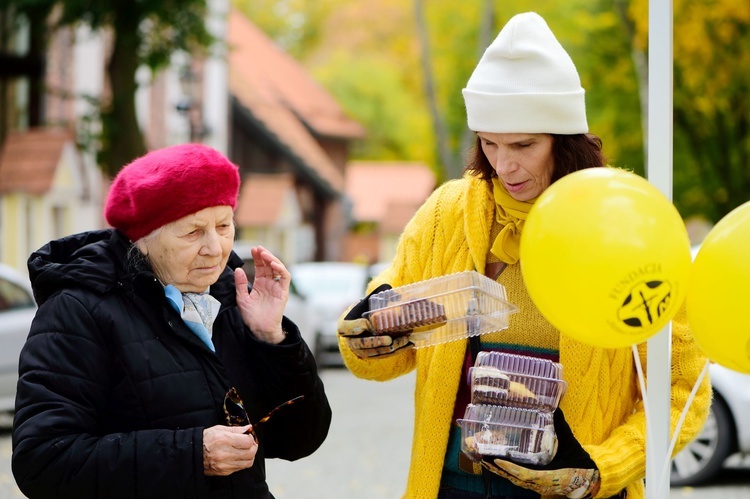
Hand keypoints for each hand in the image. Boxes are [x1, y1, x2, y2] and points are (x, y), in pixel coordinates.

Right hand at [203, 424, 257, 475]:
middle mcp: (225, 453)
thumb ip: (236, 429)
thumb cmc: (204, 440)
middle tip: (250, 443)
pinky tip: (238, 456)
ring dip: (250, 455)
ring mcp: (225, 464)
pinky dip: (242, 462)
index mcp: (224, 440)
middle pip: (250, 453)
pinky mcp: (225, 472)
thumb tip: (247, 428)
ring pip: (248, 462)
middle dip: (253, 447)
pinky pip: (240, 468)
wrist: (193, 454)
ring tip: (245, 450)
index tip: (248, 436)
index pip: (248, 441)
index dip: (251, 438)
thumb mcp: (219, 429)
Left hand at [235, 246, 288, 343]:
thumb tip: (238, 269)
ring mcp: (277, 287)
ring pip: (278, 268)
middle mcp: (270, 283)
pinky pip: (285, 277)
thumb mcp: (241, 298)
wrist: (259, 328)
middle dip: (264, 255)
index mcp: (260, 283)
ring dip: (272, 259)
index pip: (261, 266)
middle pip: (269, 265)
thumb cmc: (250, 316)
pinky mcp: (283, 292)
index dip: (258, 257)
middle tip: (258, 248)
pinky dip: (280, 269)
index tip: (253, 249)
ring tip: (264, 254)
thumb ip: (240, 284)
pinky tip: (273, 264)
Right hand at [338, 284, 412, 358]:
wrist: (356, 327)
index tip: (368, 323)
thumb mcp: (362, 305)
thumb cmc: (360, 312)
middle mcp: (350, 341)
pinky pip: (384, 355)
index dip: (358, 326)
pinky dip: (396, 351)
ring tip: (404, 340)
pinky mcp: (371, 356)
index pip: (349, 328)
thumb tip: (397, 295)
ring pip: (376, 352)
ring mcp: (360, 350)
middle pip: (363, 343)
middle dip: (377, 342)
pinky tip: (408, 345)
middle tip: (389, 339)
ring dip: (391, 347)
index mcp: (344, 326)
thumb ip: (375, 299)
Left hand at [482, 408, 599, 497]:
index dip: (511, 468)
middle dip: (496, 467)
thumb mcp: (569, 443)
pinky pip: (515, 479)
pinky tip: (493, 463)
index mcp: (548, 475)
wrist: (586, 477)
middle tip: (480, 455)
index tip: (498, 459)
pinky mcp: (533, 483)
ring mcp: (535, 485)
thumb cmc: (577, 461)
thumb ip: (560, 425)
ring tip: (481, 457)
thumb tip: (554, 407)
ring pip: (512, 479)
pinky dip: (504, 471)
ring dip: (496, 469)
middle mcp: (538, 483)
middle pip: (513, 477)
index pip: (526, 474)